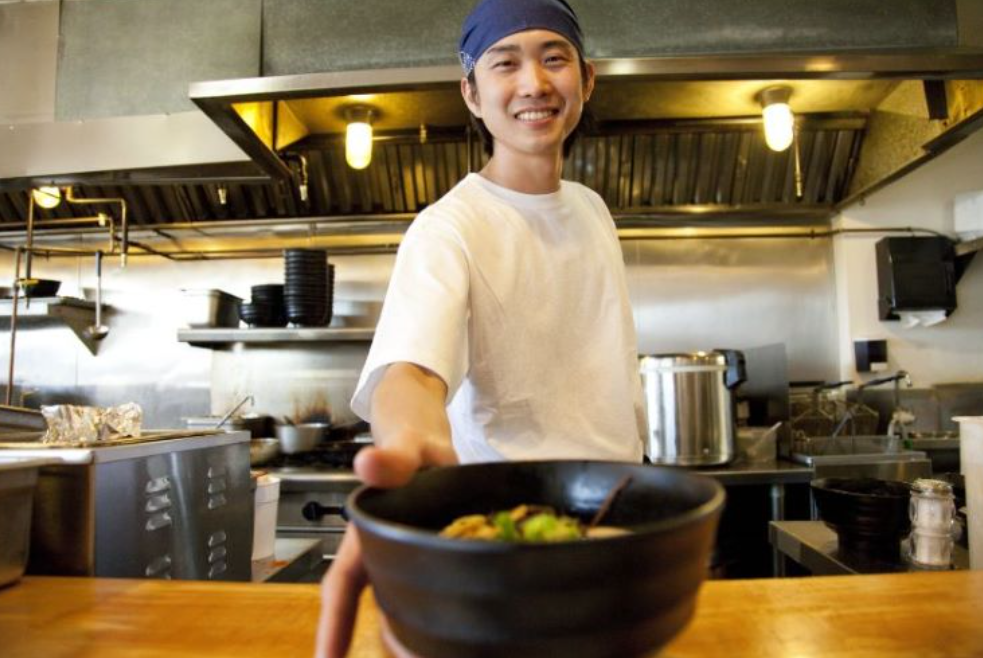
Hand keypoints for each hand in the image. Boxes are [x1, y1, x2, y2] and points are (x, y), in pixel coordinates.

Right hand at [314, 439, 456, 657]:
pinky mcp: (432, 559)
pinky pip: (429, 593)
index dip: (334, 627)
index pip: (342, 586)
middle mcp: (381, 552)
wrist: (426, 438)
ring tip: (425, 656)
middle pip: (373, 606)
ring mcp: (406, 558)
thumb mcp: (403, 448)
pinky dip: (436, 617)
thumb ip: (390, 458)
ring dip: (406, 636)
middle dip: (379, 642)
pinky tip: (457, 636)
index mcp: (367, 533)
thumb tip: (368, 462)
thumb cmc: (410, 446)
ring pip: (398, 605)